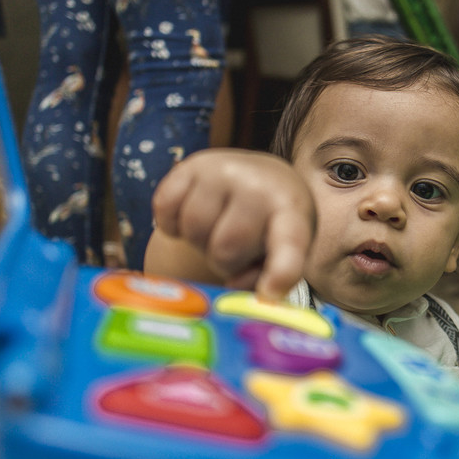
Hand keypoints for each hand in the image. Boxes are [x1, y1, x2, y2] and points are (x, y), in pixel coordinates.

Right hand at [150, 149, 314, 298]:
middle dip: (225, 262)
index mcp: (293, 211)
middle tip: (238, 248)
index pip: (289, 243)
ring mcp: (224, 170)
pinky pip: (165, 210)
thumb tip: (233, 283)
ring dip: (199, 242)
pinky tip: (192, 217)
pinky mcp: (191, 165)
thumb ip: (263, 278)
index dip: (279, 271)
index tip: (270, 293)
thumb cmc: (273, 227)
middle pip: (225, 249)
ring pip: (194, 231)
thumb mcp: (283, 253)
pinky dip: (172, 224)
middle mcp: (260, 184)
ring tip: (218, 229)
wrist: (264, 178)